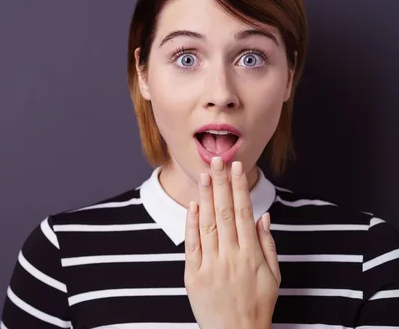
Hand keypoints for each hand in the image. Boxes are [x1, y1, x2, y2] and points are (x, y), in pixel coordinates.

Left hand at [184, 158, 280, 328]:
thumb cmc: (257, 305)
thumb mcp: (274, 276)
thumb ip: (267, 244)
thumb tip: (263, 216)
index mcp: (251, 255)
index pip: (243, 213)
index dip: (239, 188)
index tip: (236, 168)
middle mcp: (231, 257)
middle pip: (224, 212)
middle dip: (221, 183)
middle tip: (217, 160)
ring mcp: (211, 265)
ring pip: (207, 224)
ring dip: (205, 197)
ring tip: (204, 174)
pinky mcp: (193, 275)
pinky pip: (192, 245)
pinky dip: (192, 224)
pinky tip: (192, 205)